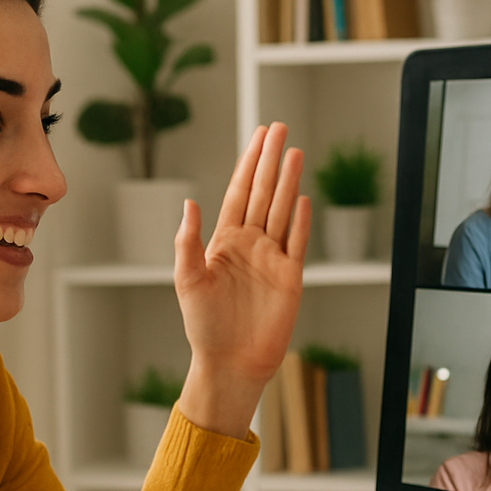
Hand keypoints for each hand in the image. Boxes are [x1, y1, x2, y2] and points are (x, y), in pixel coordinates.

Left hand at [175, 123, 310, 437]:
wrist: (230, 362)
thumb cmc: (204, 326)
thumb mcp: (188, 281)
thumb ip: (188, 242)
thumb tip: (190, 203)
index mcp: (224, 241)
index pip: (240, 192)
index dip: (248, 163)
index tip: (258, 136)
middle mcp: (250, 245)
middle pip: (263, 193)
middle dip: (270, 161)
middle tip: (279, 128)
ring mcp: (272, 259)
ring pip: (282, 211)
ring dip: (287, 182)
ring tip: (294, 152)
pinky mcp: (290, 278)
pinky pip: (297, 243)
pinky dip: (300, 220)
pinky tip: (303, 197)